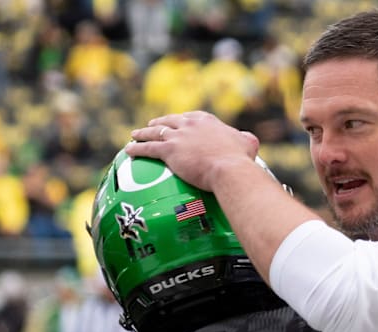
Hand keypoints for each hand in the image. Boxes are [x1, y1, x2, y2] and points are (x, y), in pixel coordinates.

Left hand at [126, 111, 258, 190]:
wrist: (229, 169)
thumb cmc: (240, 159)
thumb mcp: (248, 143)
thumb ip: (245, 139)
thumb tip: (247, 139)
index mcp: (207, 121)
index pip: (191, 116)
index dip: (182, 119)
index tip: (178, 121)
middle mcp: (190, 124)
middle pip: (169, 121)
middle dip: (160, 122)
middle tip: (152, 125)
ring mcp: (177, 136)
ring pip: (155, 132)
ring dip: (143, 133)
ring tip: (135, 135)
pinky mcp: (168, 151)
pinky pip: (148, 148)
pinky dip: (137, 148)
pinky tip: (128, 150)